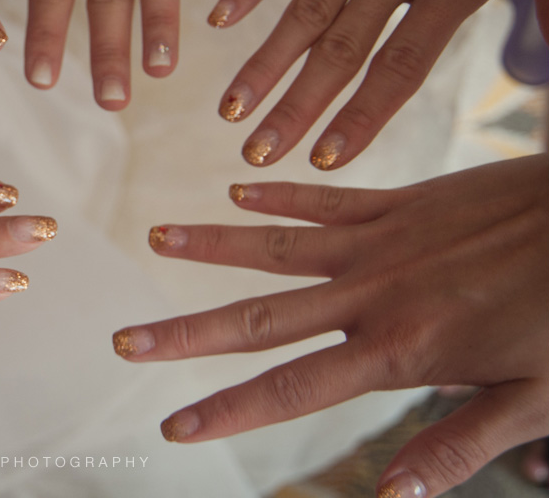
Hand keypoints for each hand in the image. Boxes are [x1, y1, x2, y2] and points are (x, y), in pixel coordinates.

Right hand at [114, 156, 547, 496]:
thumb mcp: (533, 397)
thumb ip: (456, 446)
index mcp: (401, 349)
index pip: (292, 388)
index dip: (226, 410)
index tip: (172, 424)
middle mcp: (372, 293)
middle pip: (259, 318)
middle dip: (187, 334)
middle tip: (125, 340)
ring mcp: (380, 241)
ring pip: (275, 246)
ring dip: (212, 244)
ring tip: (156, 238)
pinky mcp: (398, 202)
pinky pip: (325, 197)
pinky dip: (278, 192)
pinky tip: (237, 187)